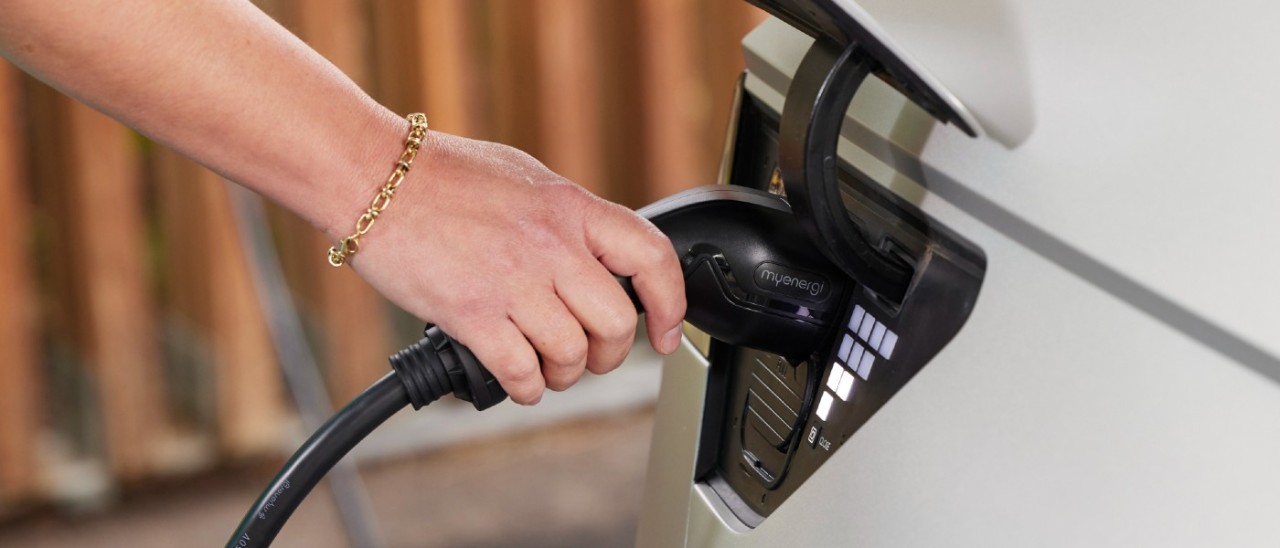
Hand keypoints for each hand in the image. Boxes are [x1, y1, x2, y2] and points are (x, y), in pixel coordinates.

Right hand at [348, 132, 686, 403]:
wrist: (372, 175)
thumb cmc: (440, 175)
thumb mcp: (524, 177)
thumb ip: (566, 218)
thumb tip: (595, 256)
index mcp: (572, 207)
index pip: (652, 257)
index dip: (672, 304)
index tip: (668, 332)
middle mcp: (552, 245)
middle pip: (616, 324)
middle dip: (609, 354)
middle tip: (589, 357)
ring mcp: (513, 281)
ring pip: (571, 355)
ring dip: (564, 375)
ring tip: (546, 367)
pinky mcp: (472, 314)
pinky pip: (521, 373)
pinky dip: (526, 387)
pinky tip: (516, 377)